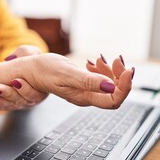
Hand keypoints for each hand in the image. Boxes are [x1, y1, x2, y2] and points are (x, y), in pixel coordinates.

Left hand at [0, 45, 47, 111]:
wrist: (27, 68)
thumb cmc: (32, 59)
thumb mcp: (33, 53)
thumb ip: (26, 53)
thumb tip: (9, 59)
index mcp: (42, 87)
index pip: (34, 93)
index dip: (25, 89)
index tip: (14, 81)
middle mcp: (34, 98)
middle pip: (21, 100)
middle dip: (7, 94)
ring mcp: (24, 102)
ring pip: (11, 104)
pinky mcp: (14, 104)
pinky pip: (6, 107)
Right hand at [17, 53, 133, 108]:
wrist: (31, 70)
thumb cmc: (44, 71)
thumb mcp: (66, 74)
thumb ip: (88, 81)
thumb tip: (110, 87)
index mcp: (84, 98)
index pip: (114, 100)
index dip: (125, 87)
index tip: (128, 70)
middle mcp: (88, 97)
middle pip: (115, 92)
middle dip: (120, 75)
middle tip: (116, 59)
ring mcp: (86, 90)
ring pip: (110, 84)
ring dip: (111, 70)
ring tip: (101, 59)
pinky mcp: (84, 83)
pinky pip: (101, 79)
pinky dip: (103, 69)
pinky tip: (94, 62)